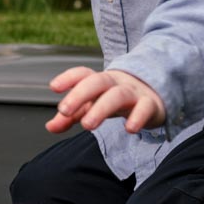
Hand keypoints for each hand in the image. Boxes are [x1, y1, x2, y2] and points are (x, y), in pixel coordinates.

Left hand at [46, 66, 166, 133]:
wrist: (153, 96)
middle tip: (64, 111)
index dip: (68, 78)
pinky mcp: (150, 104)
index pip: (83, 74)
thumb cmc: (116, 100)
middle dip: (80, 94)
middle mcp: (115, 83)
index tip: (54, 87)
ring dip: (101, 108)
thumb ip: (72, 116)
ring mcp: (133, 92)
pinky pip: (145, 107)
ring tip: (87, 125)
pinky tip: (130, 129)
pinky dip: (138, 117)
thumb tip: (50, 126)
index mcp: (99, 82)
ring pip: (118, 95)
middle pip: (97, 81)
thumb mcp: (93, 106)